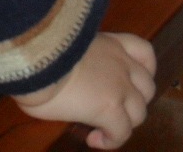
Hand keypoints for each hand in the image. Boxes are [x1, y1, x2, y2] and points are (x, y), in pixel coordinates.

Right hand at [14, 32, 155, 149]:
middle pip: (147, 87)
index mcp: (108, 42)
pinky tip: (93, 140)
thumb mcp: (64, 45)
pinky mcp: (111, 109)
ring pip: (140, 112)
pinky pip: (122, 133)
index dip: (145, 70)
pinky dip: (111, 140)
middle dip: (134, 101)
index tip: (131, 80)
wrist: (35, 56)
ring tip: (102, 127)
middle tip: (111, 108)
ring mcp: (119, 86)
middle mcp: (120, 62)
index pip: (143, 51)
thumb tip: (65, 73)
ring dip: (124, 122)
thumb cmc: (39, 48)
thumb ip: (76, 58)